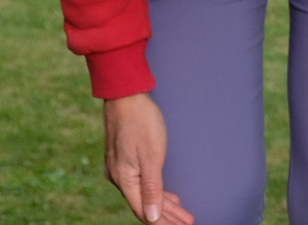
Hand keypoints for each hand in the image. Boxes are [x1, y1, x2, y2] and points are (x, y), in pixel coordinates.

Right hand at [102, 93, 194, 224]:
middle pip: (145, 204)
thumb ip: (151, 188)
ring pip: (144, 193)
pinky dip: (156, 191)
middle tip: (188, 222)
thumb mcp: (151, 156)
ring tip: (182, 214)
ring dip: (164, 204)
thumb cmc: (141, 122)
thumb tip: (152, 217)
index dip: (164, 222)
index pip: (145, 211)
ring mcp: (120, 168)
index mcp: (124, 179)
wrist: (126, 96)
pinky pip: (141, 183)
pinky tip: (167, 195)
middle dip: (168, 215)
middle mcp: (118, 178)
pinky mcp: (124, 159)